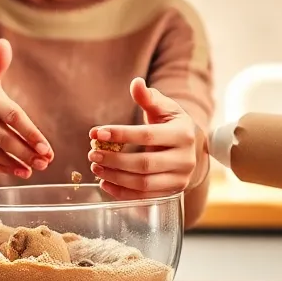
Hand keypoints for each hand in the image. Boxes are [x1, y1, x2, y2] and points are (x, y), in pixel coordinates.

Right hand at [0, 39, 51, 177]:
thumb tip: (4, 44)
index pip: (13, 117)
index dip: (31, 133)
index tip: (47, 147)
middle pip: (6, 138)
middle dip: (28, 152)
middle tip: (46, 161)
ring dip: (18, 162)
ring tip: (36, 167)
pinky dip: (2, 167)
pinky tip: (19, 171)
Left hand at [87, 78, 208, 199]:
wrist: (190, 147)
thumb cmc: (170, 124)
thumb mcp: (163, 107)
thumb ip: (148, 97)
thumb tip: (136, 83)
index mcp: (183, 134)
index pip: (147, 135)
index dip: (121, 135)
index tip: (96, 133)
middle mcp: (185, 159)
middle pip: (144, 164)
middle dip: (114, 160)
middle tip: (92, 154)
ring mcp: (180, 179)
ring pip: (143, 183)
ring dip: (115, 177)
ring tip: (96, 167)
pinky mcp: (172, 192)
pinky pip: (144, 197)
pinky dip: (122, 193)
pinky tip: (105, 183)